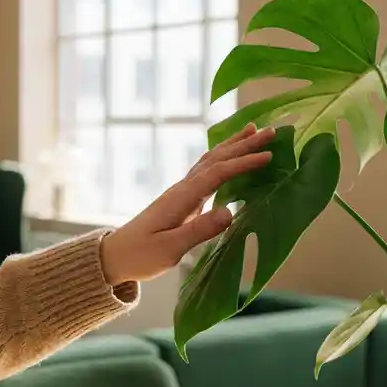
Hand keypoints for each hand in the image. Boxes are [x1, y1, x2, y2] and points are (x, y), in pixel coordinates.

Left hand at [100, 124, 275, 285]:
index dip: (243, 163)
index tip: (268, 155)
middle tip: (271, 131)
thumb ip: (199, 231)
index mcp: (181, 198)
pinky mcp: (181, 200)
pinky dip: (221, 158)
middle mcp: (182, 189)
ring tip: (253, 130)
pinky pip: (205, 171)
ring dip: (232, 146)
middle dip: (243, 144)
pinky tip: (228, 156)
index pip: (217, 173)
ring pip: (210, 161)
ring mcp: (180, 192)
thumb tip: (230, 212)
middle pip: (216, 159)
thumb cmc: (141, 255)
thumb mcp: (170, 249)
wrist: (115, 256)